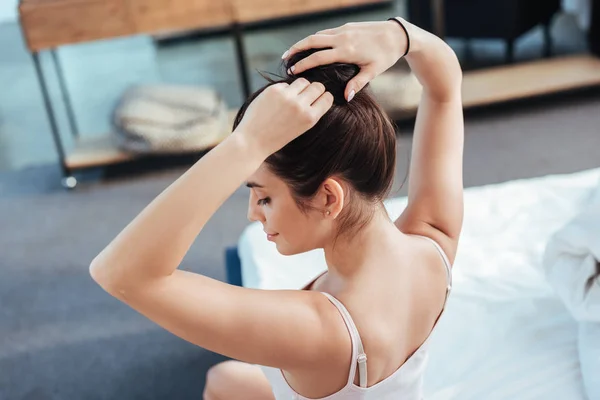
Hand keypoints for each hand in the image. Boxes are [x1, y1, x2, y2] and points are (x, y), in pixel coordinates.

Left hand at [234, 78, 333, 155]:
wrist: (253, 141)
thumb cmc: (277, 137)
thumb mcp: (301, 128)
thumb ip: (310, 112)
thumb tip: (317, 93)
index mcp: (310, 118)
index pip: (327, 97)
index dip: (323, 97)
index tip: (317, 100)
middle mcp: (300, 106)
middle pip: (318, 86)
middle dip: (314, 90)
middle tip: (305, 97)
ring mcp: (287, 96)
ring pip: (303, 81)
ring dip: (300, 87)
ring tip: (293, 97)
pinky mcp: (274, 90)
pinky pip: (286, 84)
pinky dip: (284, 90)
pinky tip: (277, 100)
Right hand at [283, 20, 408, 100]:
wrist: (397, 34)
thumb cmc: (386, 56)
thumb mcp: (372, 71)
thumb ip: (357, 84)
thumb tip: (345, 98)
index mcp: (346, 51)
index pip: (318, 57)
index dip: (303, 64)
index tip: (293, 71)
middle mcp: (342, 38)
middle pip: (312, 41)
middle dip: (296, 49)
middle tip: (284, 59)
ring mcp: (343, 30)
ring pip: (317, 35)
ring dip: (303, 43)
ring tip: (293, 52)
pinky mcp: (346, 27)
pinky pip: (326, 32)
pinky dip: (315, 39)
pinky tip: (311, 46)